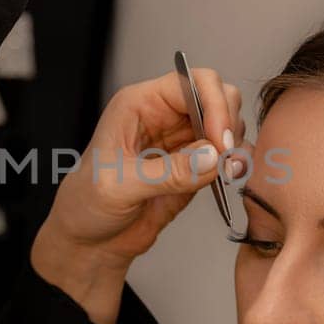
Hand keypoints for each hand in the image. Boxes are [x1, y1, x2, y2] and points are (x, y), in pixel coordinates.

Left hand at [31, 65, 248, 307]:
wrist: (90, 241)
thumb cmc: (87, 205)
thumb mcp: (119, 187)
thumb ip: (167, 172)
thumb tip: (212, 157)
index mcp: (138, 105)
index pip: (190, 82)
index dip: (213, 104)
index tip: (220, 140)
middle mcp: (163, 116)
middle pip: (216, 95)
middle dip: (229, 123)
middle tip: (227, 159)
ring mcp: (181, 141)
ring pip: (227, 124)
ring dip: (236, 145)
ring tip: (229, 173)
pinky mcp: (194, 167)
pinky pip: (226, 155)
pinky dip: (237, 163)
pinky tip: (231, 178)